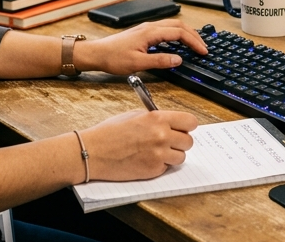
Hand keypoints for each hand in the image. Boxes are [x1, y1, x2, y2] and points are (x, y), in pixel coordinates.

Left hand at [75, 19, 208, 74]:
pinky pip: (166, 29)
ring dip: (186, 33)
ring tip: (195, 44)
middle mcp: (150, 26)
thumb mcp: (138, 63)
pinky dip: (177, 34)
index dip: (194, 41)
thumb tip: (178, 59)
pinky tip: (178, 44)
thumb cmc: (113, 58)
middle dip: (194, 35)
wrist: (97, 53)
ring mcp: (147, 28)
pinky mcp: (144, 32)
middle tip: (203, 47)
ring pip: (173, 25)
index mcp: (151, 32)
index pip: (179, 32)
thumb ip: (160, 61)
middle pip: (179, 25)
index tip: (203, 51)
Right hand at [78, 109, 197, 180]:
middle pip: (188, 141)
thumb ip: (156, 118)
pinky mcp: (153, 170)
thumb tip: (171, 122)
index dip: (187, 126)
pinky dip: (160, 165)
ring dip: (172, 155)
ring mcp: (159, 154)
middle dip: (180, 142)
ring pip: (181, 157)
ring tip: (156, 152)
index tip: (183, 129)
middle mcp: (162, 136)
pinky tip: (146, 160)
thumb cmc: (110, 132)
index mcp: (158, 118)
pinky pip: (167, 168)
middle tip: (168, 142)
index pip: (190, 122)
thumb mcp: (134, 115)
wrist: (94, 152)